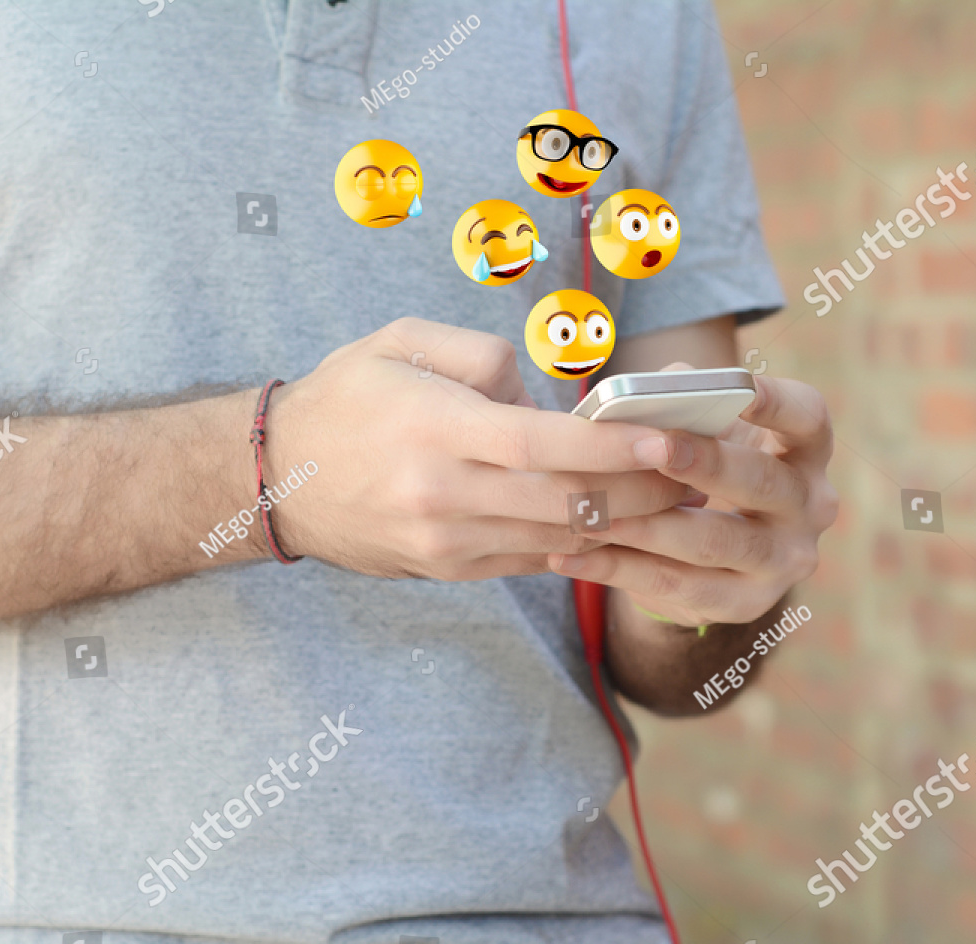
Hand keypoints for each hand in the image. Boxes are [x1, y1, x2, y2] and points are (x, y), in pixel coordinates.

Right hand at [263, 318, 692, 579]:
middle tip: (698, 474)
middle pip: (566, 503)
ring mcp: (448, 542)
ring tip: (678, 502)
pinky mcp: (450, 569)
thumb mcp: (399, 342)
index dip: (614, 446)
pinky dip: (581, 544)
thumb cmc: (346, 397)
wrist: (277, 478)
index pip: (543, 445)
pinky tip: (620, 523)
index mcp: (436, 430)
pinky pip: (532, 559)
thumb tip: (541, 393)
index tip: (670, 439)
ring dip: (625, 524)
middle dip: (643, 492)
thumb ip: (479, 356)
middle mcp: (444, 495)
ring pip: (559, 540)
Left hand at [549, 369, 838, 624]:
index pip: (807, 419)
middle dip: (704, 464)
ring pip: (715, 544)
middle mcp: (810, 507)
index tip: (740, 389)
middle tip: (651, 449)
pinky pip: (677, 588)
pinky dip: (618, 572)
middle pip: (762, 483)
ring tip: (593, 512)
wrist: (715, 547)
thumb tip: (639, 398)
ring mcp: (781, 562)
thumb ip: (680, 401)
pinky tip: (567, 558)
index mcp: (806, 451)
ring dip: (650, 528)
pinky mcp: (743, 603)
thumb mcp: (705, 426)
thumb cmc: (704, 460)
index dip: (777, 404)